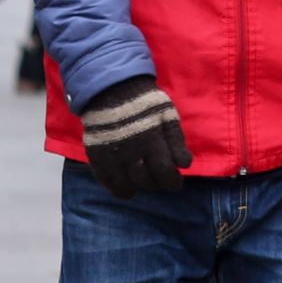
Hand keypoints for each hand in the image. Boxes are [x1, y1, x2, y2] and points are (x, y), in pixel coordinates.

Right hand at [78, 79, 191, 198]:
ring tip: (146, 186)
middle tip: (162, 182)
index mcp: (151, 139)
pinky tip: (126, 192)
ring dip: (139, 188)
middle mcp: (130, 151)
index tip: (176, 183)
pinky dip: (117, 189)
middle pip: (145, 179)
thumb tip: (184, 164)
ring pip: (126, 183)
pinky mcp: (96, 156)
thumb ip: (176, 140)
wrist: (111, 90)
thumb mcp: (167, 116)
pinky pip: (105, 180)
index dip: (171, 181)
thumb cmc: (146, 103)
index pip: (163, 170)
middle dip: (157, 184)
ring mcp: (111, 155)